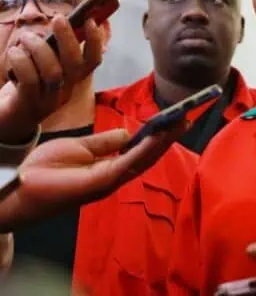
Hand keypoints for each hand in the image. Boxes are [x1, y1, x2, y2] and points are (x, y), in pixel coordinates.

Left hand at [0, 17, 104, 144]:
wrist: (7, 122)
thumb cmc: (25, 86)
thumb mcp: (43, 68)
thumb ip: (53, 51)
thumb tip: (60, 23)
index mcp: (73, 80)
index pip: (93, 62)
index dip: (95, 41)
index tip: (90, 20)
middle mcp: (65, 91)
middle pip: (75, 65)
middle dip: (68, 39)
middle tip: (58, 19)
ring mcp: (48, 100)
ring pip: (54, 72)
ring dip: (39, 48)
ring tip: (26, 36)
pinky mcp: (28, 104)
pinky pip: (30, 80)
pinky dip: (21, 61)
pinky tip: (14, 53)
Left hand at [0, 120, 187, 231]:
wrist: (19, 188)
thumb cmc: (44, 170)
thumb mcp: (79, 147)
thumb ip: (104, 142)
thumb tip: (128, 133)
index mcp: (110, 168)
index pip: (141, 150)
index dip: (160, 136)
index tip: (175, 119)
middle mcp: (115, 176)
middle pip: (150, 155)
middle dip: (169, 137)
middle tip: (187, 117)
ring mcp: (110, 181)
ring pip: (144, 159)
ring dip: (164, 141)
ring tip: (180, 123)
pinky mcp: (101, 182)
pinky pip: (129, 163)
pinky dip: (145, 149)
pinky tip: (158, 136)